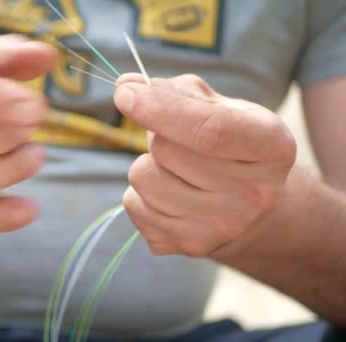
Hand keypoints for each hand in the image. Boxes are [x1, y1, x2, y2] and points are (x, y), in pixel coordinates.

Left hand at [114, 74, 296, 256]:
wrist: (248, 205)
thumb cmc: (227, 143)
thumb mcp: (218, 106)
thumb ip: (173, 91)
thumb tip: (125, 87)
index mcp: (272, 146)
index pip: (210, 130)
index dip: (161, 109)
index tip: (124, 95)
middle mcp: (254, 194)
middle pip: (166, 150)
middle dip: (159, 137)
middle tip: (181, 144)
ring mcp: (222, 227)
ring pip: (142, 179)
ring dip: (148, 166)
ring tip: (176, 171)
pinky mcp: (189, 245)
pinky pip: (133, 206)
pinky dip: (141, 195)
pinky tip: (171, 195)